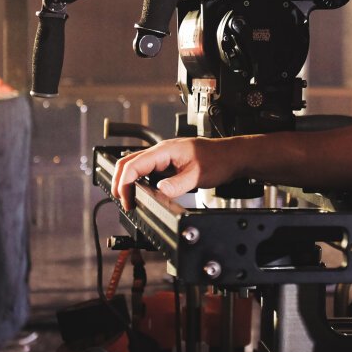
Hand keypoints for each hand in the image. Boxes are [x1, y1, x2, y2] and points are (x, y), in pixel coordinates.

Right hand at [110, 136, 244, 207]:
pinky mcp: (168, 162)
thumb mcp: (197, 176)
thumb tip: (159, 191)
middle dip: (120, 181)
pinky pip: (147, 169)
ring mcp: (164, 156)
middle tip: (122, 201)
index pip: (134, 165)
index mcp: (165, 150)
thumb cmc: (218, 160)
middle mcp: (161, 151)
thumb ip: (177, 185)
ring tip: (128, 198)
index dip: (125, 183)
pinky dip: (138, 180)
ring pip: (136, 165)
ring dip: (128, 180)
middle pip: (128, 162)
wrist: (232, 156)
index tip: (126, 200)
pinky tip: (141, 191)